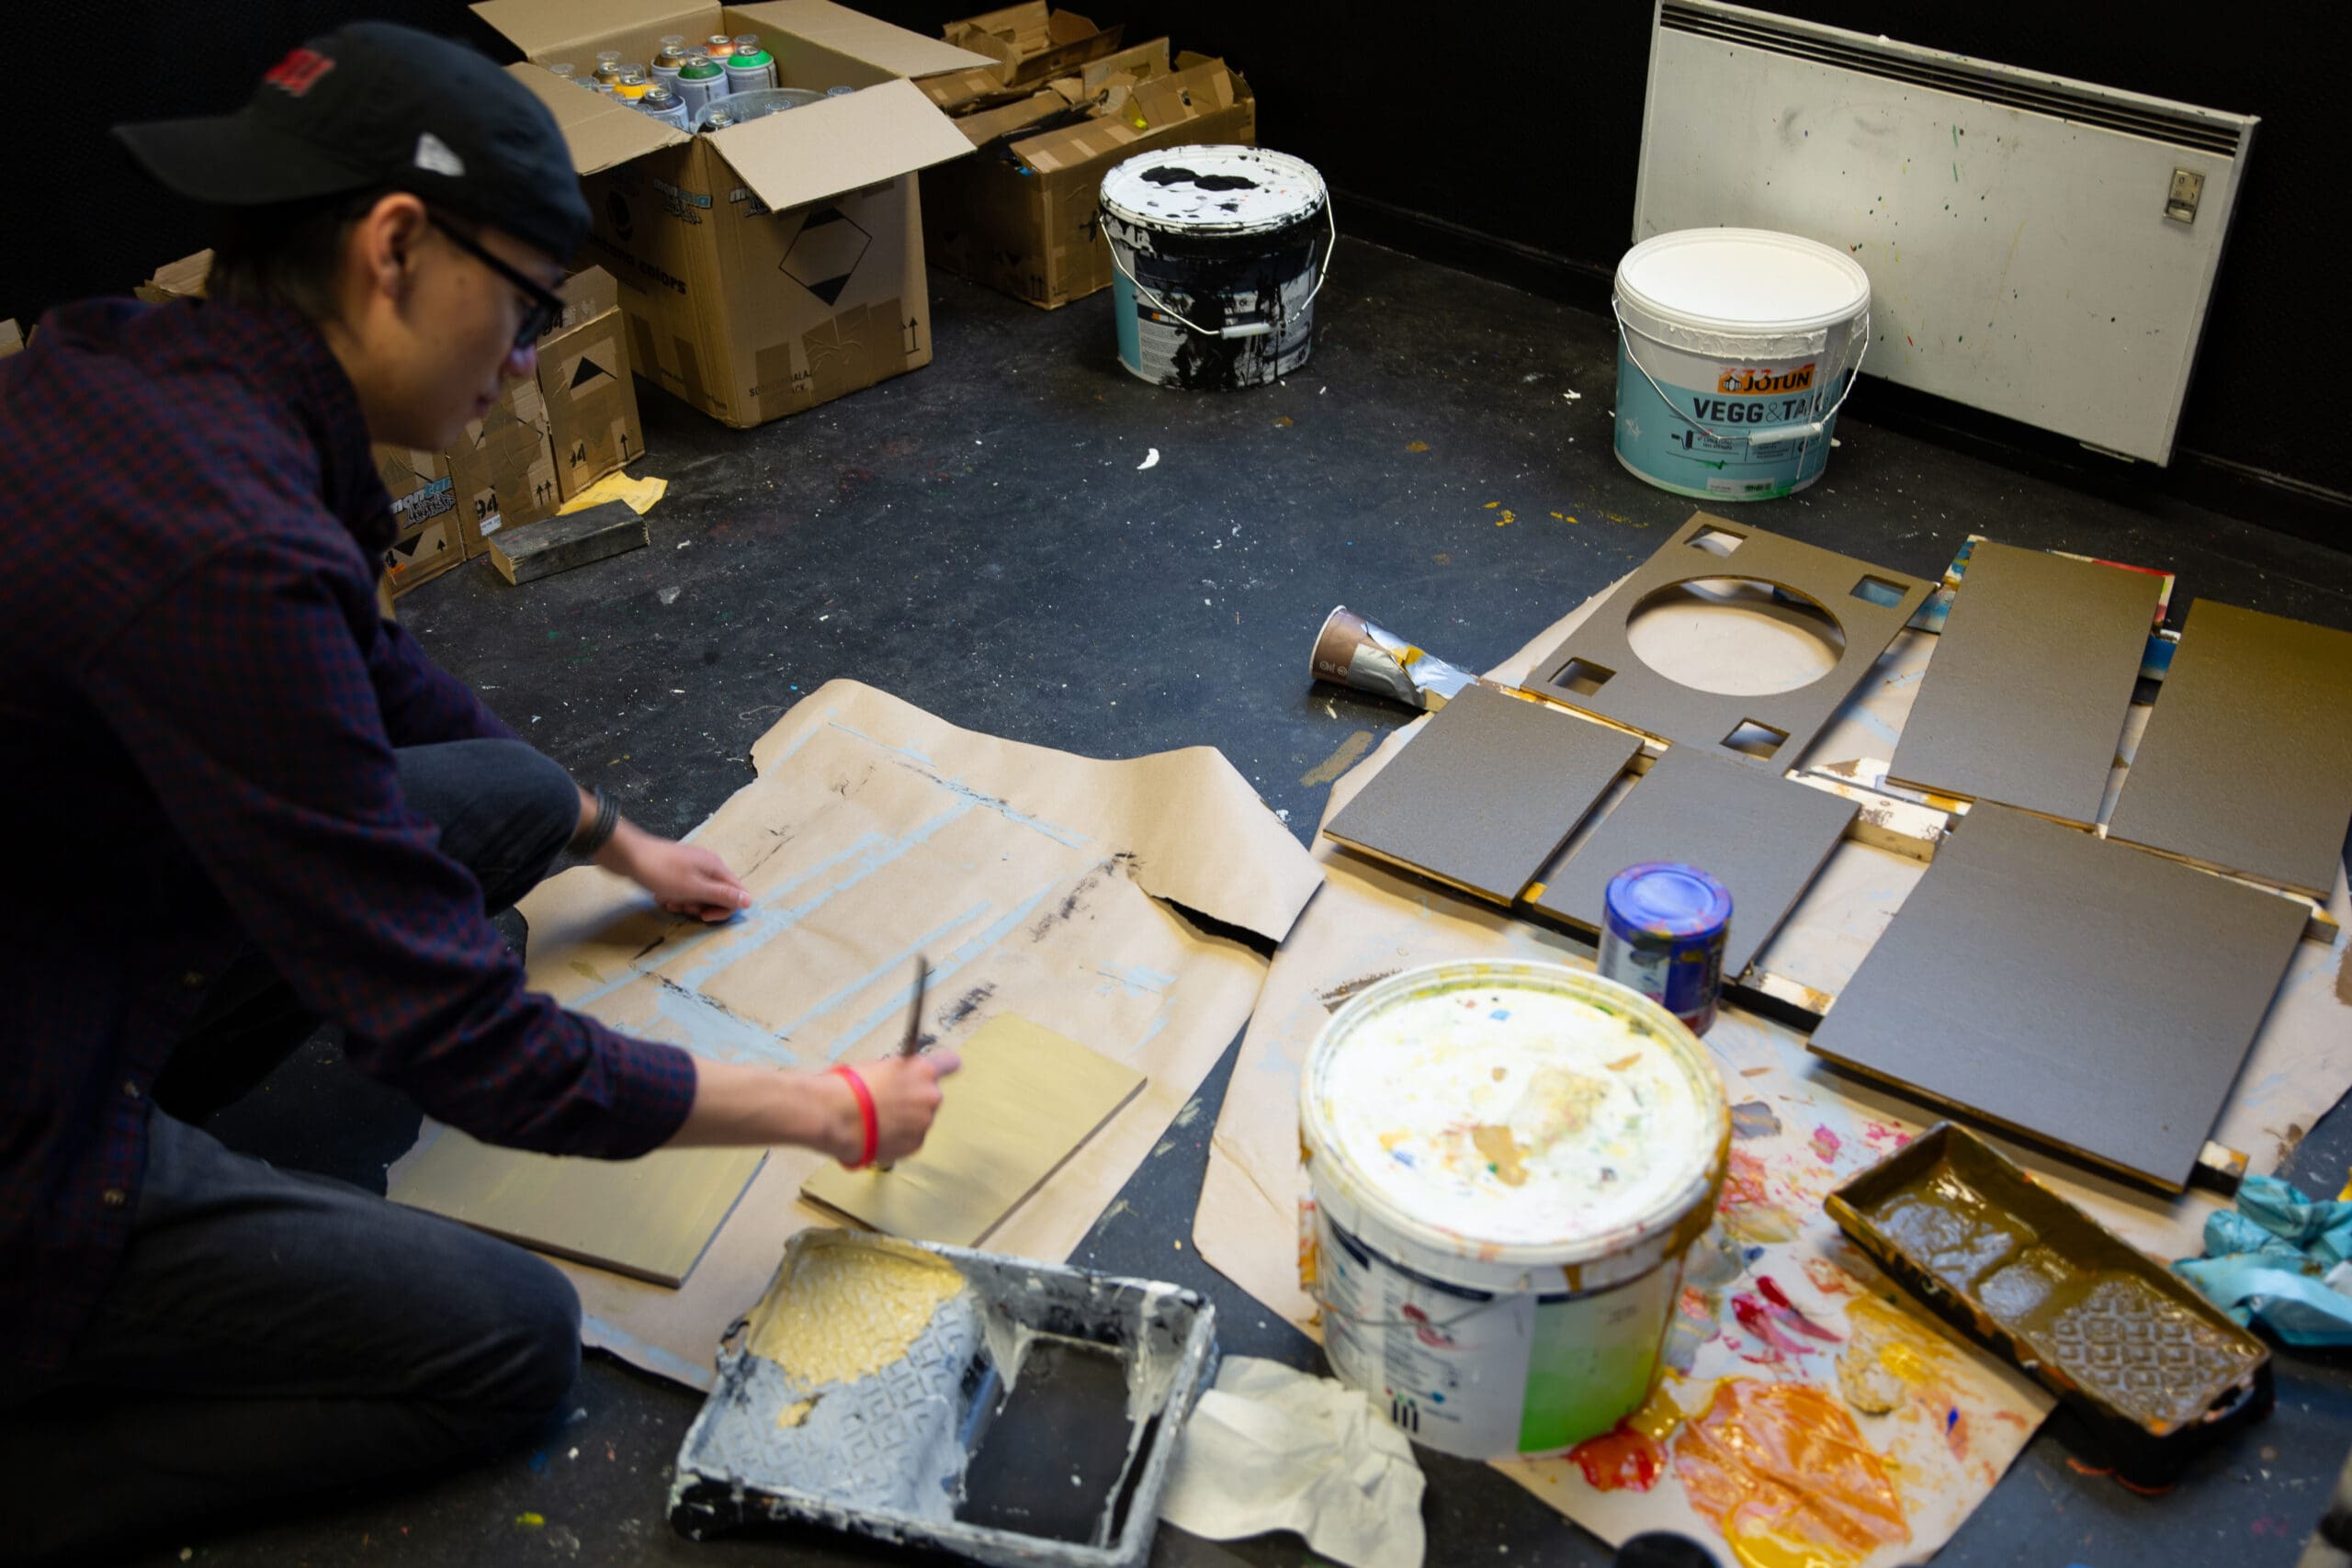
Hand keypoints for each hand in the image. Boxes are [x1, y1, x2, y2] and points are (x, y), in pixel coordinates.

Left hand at [603, 824, 749, 920]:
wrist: (629, 855)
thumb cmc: (662, 872)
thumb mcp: (694, 888)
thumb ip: (722, 895)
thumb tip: (750, 901)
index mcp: (716, 867)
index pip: (736, 893)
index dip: (724, 909)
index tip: (704, 917)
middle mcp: (708, 865)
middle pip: (717, 894)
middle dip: (701, 907)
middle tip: (682, 908)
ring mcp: (692, 866)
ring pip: (699, 894)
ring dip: (687, 903)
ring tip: (669, 902)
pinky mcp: (677, 870)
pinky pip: (685, 889)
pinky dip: (677, 896)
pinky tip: (662, 897)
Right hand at [842, 1050, 962, 1166]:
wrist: (834, 1115)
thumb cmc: (850, 1087)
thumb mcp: (878, 1067)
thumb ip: (898, 1073)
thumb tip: (898, 1079)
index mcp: (923, 1070)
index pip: (950, 1063)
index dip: (942, 1067)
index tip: (933, 1073)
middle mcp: (931, 1096)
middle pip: (930, 1096)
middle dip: (914, 1099)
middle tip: (889, 1102)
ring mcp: (924, 1123)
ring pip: (920, 1120)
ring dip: (906, 1121)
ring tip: (877, 1120)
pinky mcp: (915, 1145)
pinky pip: (911, 1139)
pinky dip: (898, 1138)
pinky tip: (878, 1133)